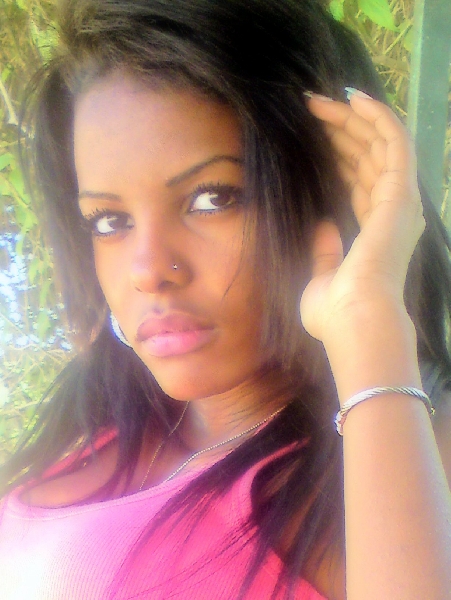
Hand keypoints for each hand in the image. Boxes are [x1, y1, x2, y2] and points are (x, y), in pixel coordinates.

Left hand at [300, 90, 424, 344]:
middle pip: (367, 159)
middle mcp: (391, 213)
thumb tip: (322, 226)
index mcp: (373, 232)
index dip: (337, 155)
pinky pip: (394, 143)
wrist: (354, 320)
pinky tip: (353, 97)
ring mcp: (399, 201)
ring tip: (320, 100)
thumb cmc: (335, 311)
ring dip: (351, 119)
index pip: (357, 181)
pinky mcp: (402, 192)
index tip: (311, 136)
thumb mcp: (321, 276)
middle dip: (339, 131)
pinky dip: (377, 118)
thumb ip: (324, 250)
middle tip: (309, 110)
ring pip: (378, 145)